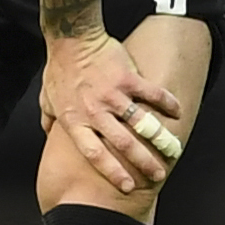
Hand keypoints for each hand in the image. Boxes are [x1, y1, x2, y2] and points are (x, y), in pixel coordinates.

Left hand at [39, 29, 188, 195]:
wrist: (71, 38)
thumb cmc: (59, 69)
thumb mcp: (47, 99)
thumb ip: (49, 120)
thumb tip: (48, 134)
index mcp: (76, 121)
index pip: (95, 154)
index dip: (113, 172)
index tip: (128, 186)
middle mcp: (96, 112)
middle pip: (122, 144)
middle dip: (143, 162)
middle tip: (158, 174)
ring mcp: (113, 95)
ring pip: (140, 122)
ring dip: (159, 138)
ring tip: (173, 149)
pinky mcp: (127, 78)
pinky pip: (152, 93)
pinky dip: (166, 103)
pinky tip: (177, 111)